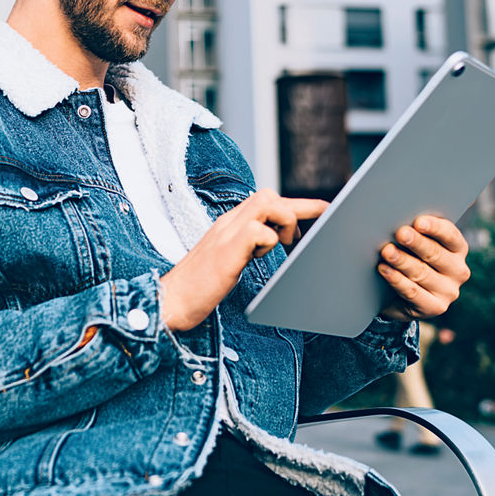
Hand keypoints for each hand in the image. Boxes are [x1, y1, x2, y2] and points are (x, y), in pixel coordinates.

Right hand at [160, 190, 327, 331]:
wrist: (170, 301)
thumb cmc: (198, 287)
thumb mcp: (226, 259)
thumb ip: (245, 245)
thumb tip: (269, 240)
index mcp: (229, 225)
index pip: (265, 201)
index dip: (297, 204)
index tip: (323, 210)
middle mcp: (228, 223)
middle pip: (268, 194)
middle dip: (297, 209)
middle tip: (300, 237)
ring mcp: (226, 233)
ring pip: (266, 202)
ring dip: (283, 222)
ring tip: (280, 245)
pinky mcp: (226, 250)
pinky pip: (258, 231)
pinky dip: (268, 242)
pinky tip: (259, 258)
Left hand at [377, 216, 469, 321]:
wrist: (398, 296)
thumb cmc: (408, 259)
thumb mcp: (415, 245)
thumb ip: (415, 230)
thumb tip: (398, 212)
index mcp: (458, 249)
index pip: (450, 235)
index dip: (435, 228)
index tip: (418, 221)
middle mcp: (458, 270)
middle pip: (435, 253)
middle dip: (416, 242)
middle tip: (400, 233)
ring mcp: (449, 291)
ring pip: (422, 272)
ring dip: (402, 261)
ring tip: (387, 251)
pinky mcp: (435, 307)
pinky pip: (413, 292)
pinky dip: (396, 280)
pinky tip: (384, 270)